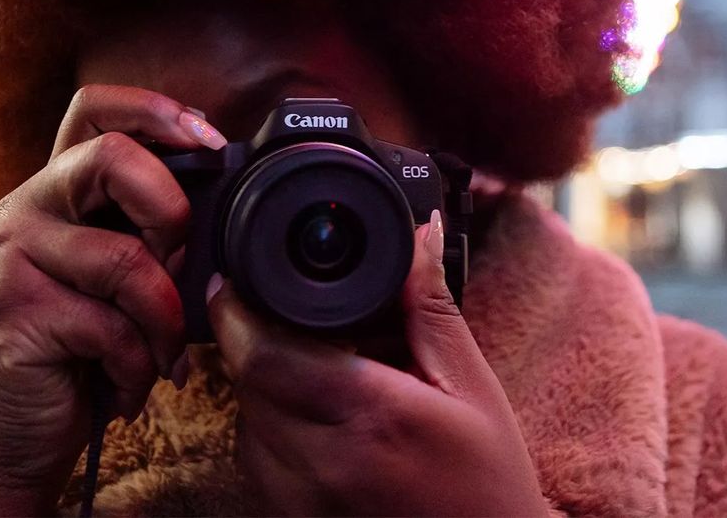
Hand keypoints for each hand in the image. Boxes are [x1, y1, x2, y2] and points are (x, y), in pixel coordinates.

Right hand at [0, 86, 225, 515]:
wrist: (14, 437)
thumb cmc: (84, 351)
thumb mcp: (126, 282)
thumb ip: (156, 236)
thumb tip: (225, 205)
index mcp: (59, 190)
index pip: (94, 108)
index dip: (156, 110)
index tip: (210, 140)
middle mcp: (26, 209)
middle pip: (112, 157)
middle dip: (172, 211)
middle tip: (181, 266)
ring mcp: (10, 258)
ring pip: (126, 260)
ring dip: (166, 321)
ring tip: (162, 357)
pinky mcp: (10, 314)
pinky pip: (110, 327)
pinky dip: (139, 366)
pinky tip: (128, 386)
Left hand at [209, 211, 546, 515]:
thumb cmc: (488, 484)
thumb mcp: (472, 387)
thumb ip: (431, 309)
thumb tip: (418, 235)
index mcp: (371, 417)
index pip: (264, 355)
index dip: (238, 310)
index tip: (239, 276)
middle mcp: (322, 463)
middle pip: (247, 379)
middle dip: (257, 338)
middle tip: (293, 315)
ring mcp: (299, 499)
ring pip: (245, 418)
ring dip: (265, 381)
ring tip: (324, 370)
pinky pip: (257, 455)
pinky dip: (273, 423)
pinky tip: (322, 416)